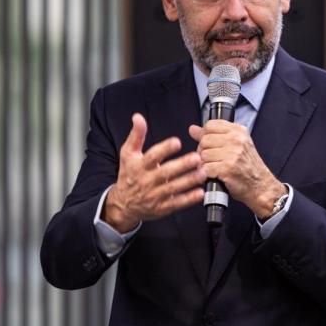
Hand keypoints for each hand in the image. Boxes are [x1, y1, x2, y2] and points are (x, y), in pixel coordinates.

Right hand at [103, 113, 206, 232]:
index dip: (164, 149)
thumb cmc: (129, 174)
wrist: (123, 204)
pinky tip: (200, 192)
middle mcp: (147, 181)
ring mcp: (154, 196)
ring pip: (173, 188)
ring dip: (189, 181)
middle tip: (197, 158)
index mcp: (139, 166)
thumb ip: (136, 135)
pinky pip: (176, 203)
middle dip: (182, 165)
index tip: (177, 142)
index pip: (152, 156)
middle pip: (165, 173)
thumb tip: (138, 117)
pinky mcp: (162, 208)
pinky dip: (188, 199)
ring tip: (202, 173)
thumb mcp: (128, 154)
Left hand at [188, 120, 285, 219]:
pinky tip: (216, 175)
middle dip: (204, 151)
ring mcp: (232, 154)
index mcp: (238, 131)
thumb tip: (193, 129)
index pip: (210, 125)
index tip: (210, 144)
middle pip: (204, 140)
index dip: (205, 135)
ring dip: (205, 164)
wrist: (260, 186)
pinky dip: (207, 174)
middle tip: (213, 159)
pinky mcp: (227, 168)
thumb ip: (214, 135)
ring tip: (215, 168)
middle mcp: (236, 140)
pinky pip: (205, 168)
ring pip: (203, 155)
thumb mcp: (235, 145)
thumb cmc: (248, 167)